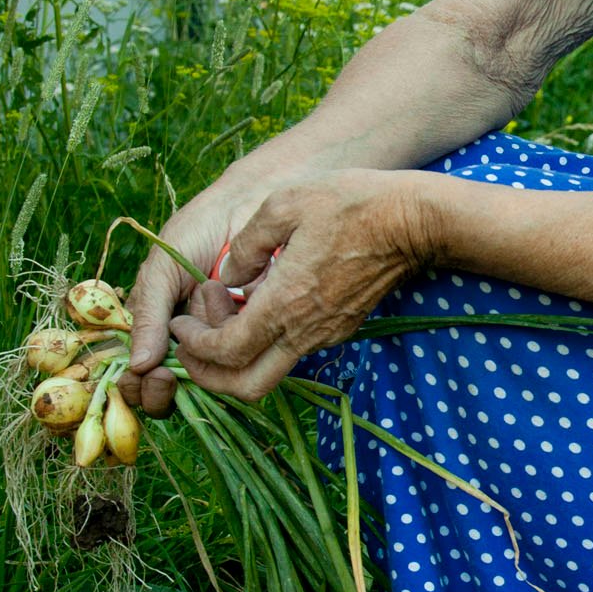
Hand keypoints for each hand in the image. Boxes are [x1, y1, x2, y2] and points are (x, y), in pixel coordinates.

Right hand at [122, 168, 279, 417]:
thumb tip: (137, 365)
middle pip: (171, 388)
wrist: (254, 200)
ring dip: (202, 343)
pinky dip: (231, 328)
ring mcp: (224, 338)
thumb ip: (148, 313)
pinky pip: (244, 352)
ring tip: (208, 294)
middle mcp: (191, 339)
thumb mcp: (163, 269)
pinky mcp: (259, 331)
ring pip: (208, 372)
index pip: (141, 376)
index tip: (144, 378)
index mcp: (158, 325)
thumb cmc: (201, 228)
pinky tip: (229, 294)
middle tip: (165, 374)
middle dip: (164, 385)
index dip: (139, 388)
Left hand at [166, 171, 448, 402]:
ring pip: (269, 371)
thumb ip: (246, 244)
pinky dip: (263, 341)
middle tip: (192, 342)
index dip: (193, 346)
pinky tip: (259, 304)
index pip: (225, 352)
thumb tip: (228, 273)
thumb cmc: (351, 204)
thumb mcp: (284, 205)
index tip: (180, 320)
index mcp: (284, 304)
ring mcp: (325, 335)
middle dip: (209, 375)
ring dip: (236, 355)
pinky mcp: (340, 329)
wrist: (412, 222)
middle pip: (246, 387)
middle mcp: (304, 332)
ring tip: (227, 309)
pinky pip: (292, 351)